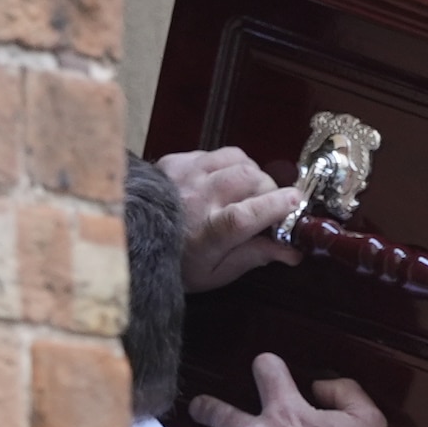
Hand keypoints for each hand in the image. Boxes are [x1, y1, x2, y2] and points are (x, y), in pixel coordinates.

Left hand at [157, 143, 304, 288]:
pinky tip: (222, 182)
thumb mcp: (216, 273)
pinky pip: (215, 153)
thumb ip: (254, 257)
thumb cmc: (178, 263)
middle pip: (248, 178)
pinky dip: (228, 165)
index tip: (296, 202)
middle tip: (270, 203)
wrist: (130, 242)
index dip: (275, 205)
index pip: (246, 214)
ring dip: (252, 172)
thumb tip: (292, 251)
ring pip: (237, 159)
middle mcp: (196, 200)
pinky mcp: (175, 161)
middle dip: (269, 188)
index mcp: (207, 234)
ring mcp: (184, 175)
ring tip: (248, 190)